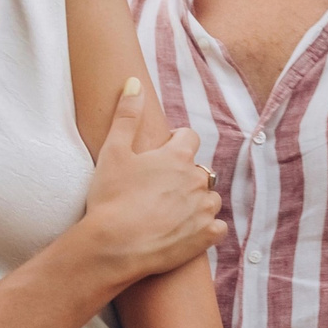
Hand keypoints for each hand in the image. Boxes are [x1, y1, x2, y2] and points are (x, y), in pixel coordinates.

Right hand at [78, 78, 224, 286]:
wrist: (114, 246)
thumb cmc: (110, 198)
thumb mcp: (113, 151)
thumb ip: (126, 115)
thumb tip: (134, 82)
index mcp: (178, 157)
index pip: (189, 137)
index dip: (175, 143)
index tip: (161, 155)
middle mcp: (197, 180)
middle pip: (200, 170)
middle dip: (185, 176)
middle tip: (159, 190)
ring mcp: (204, 210)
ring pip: (210, 198)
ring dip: (197, 202)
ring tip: (171, 212)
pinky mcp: (206, 237)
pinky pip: (217, 228)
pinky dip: (206, 229)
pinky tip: (186, 231)